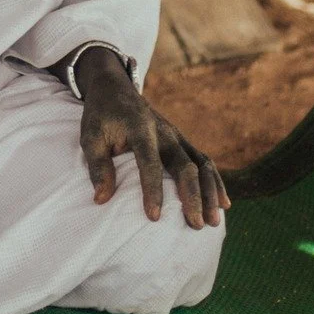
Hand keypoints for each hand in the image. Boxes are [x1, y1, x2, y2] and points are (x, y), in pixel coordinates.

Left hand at [74, 47, 229, 229]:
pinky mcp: (182, 140)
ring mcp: (177, 135)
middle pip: (185, 165)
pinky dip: (216, 181)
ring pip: (201, 164)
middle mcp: (165, 132)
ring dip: (210, 192)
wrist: (115, 88)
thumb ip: (97, 166)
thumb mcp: (90, 137)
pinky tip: (223, 203)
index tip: (154, 217)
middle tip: (196, 225)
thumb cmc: (101, 116)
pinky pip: (204, 161)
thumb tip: (101, 199)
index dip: (152, 190)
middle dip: (193, 196)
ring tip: (214, 220)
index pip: (149, 162)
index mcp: (140, 128)